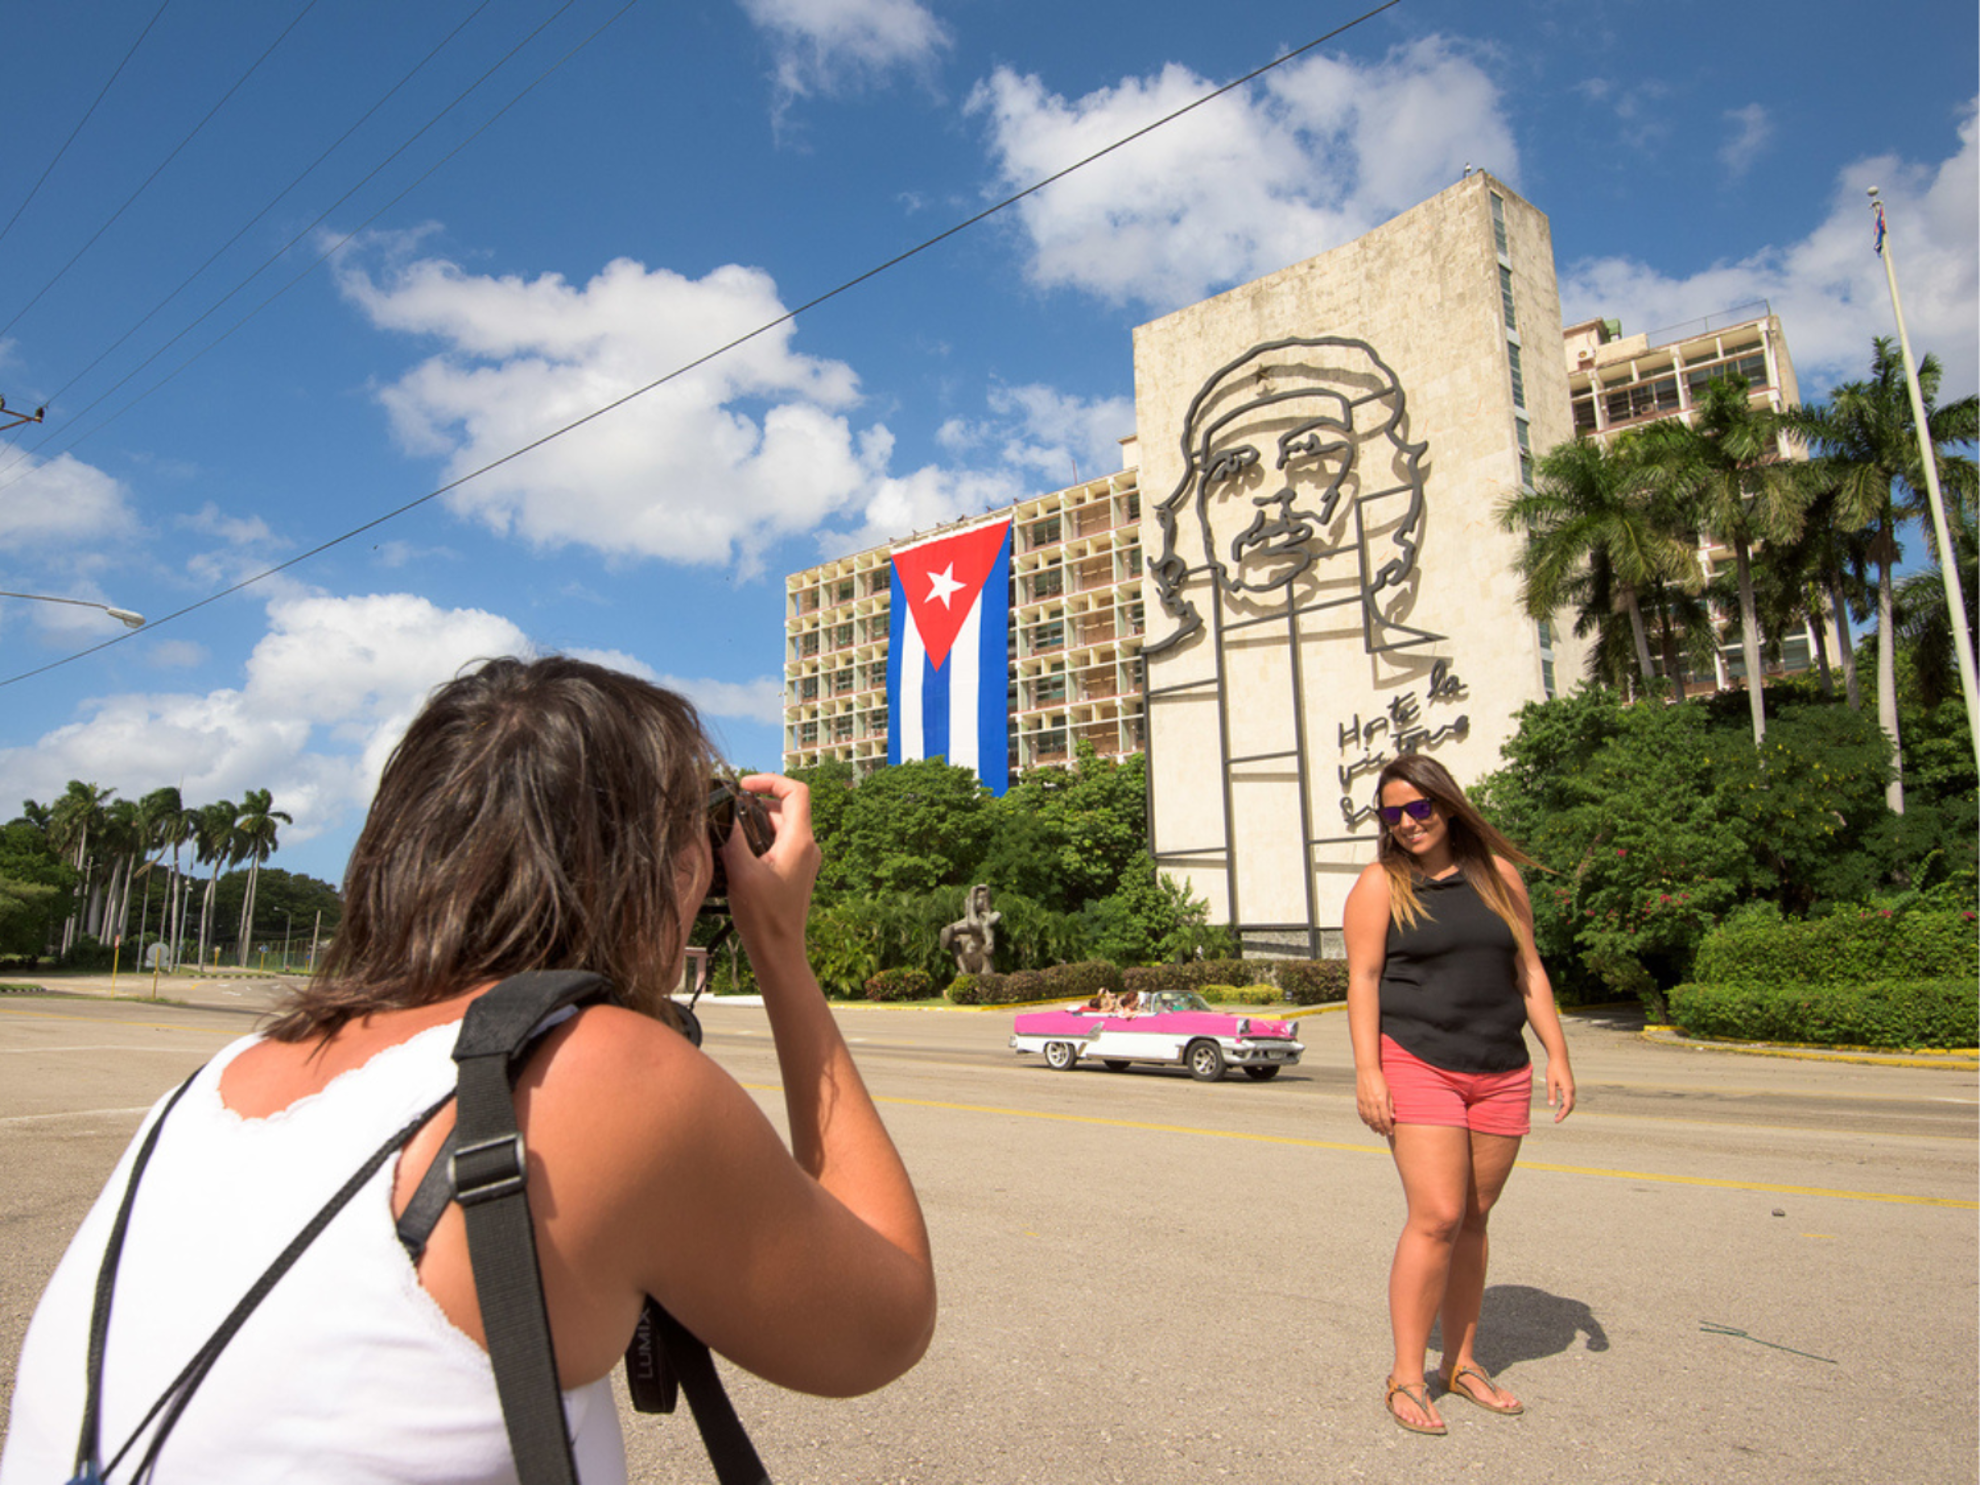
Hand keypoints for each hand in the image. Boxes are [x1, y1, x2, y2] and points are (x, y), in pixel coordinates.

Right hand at [720, 774, 819, 968]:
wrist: (779, 952)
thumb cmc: (764, 917)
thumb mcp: (742, 872)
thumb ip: (732, 837)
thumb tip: (722, 810)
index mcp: (800, 841)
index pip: (795, 791)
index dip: (770, 780)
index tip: (744, 786)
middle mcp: (807, 847)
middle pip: (786, 808)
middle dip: (756, 803)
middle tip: (729, 809)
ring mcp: (803, 860)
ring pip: (781, 826)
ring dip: (756, 822)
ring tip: (729, 830)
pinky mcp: (795, 872)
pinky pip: (779, 843)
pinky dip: (760, 839)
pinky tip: (737, 852)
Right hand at [1355, 1067, 1394, 1136]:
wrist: (1367, 1071)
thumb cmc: (1380, 1080)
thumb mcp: (1388, 1091)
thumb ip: (1390, 1105)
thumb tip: (1392, 1117)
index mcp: (1381, 1100)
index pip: (1385, 1118)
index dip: (1388, 1127)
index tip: (1391, 1132)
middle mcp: (1372, 1103)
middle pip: (1376, 1120)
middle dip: (1381, 1129)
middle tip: (1384, 1134)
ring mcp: (1364, 1102)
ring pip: (1368, 1119)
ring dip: (1373, 1126)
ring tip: (1376, 1131)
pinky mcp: (1359, 1100)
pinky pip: (1361, 1113)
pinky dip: (1365, 1120)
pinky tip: (1368, 1123)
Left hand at [1547, 1062, 1575, 1122]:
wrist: (1559, 1057)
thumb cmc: (1553, 1068)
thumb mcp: (1550, 1081)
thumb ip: (1551, 1094)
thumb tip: (1551, 1105)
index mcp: (1568, 1090)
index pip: (1567, 1106)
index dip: (1562, 1115)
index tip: (1556, 1121)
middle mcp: (1572, 1090)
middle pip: (1571, 1106)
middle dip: (1564, 1114)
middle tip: (1556, 1119)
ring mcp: (1572, 1087)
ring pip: (1571, 1102)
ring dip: (1565, 1109)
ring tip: (1557, 1114)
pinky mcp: (1570, 1085)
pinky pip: (1570, 1098)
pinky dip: (1566, 1104)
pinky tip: (1559, 1105)